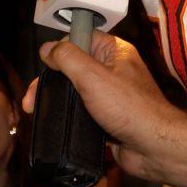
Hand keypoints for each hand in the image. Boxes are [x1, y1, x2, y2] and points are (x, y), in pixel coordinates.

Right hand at [22, 33, 186, 186]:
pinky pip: (81, 111)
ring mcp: (110, 95)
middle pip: (73, 67)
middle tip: (32, 98)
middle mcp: (113, 70)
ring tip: (35, 111)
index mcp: (114, 52)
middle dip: (50, 80)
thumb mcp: (93, 76)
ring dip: (55, 100)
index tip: (44, 64)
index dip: (60, 48)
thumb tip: (47, 48)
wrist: (154, 148)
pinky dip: (67, 116)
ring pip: (74, 91)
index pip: (81, 38)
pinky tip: (52, 123)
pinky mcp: (106, 117)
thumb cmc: (130, 108)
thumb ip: (69, 58)